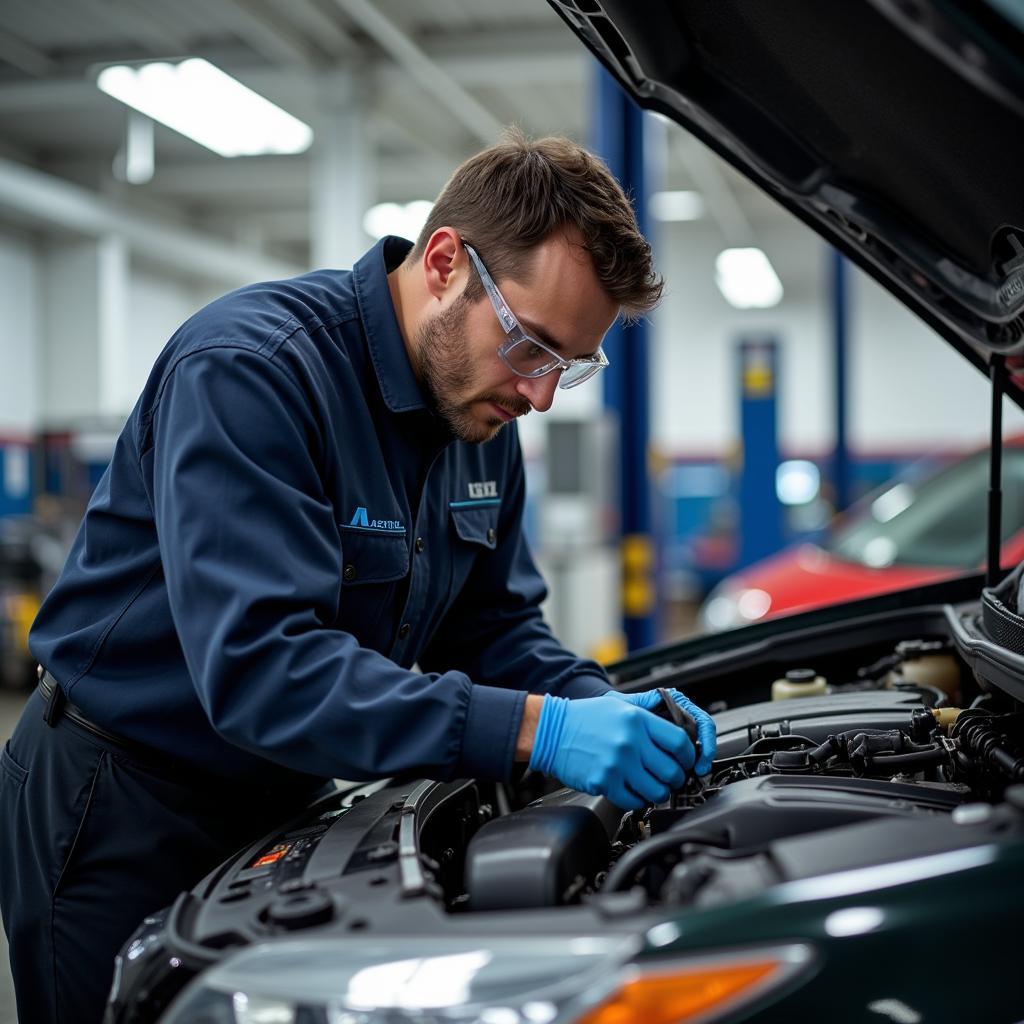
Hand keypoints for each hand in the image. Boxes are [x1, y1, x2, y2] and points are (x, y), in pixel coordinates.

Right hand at [528, 693, 693, 810]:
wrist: (551, 731)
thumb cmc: (585, 718)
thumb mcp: (619, 703)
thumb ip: (647, 711)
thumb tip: (676, 723)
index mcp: (637, 719)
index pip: (679, 742)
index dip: (688, 756)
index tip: (685, 761)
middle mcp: (630, 741)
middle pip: (672, 771)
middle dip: (675, 778)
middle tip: (669, 777)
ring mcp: (617, 764)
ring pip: (657, 791)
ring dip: (658, 792)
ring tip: (651, 785)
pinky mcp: (605, 782)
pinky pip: (634, 801)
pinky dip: (638, 800)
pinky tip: (633, 791)